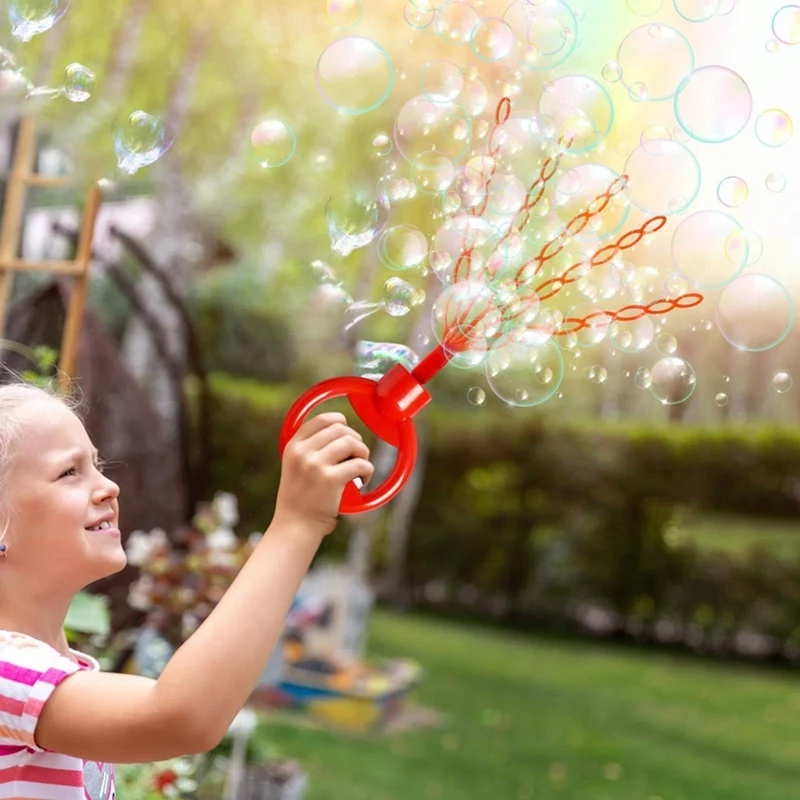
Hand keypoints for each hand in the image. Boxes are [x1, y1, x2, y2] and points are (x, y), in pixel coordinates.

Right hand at [274, 412, 373, 536]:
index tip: (347, 434)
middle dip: (355, 439)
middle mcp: (302, 452)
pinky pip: (360, 464)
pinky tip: (363, 480)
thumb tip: (343, 431)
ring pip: (351, 442)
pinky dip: (368, 470)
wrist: (295, 526)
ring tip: (361, 467)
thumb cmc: (300, 498)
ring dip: (363, 452)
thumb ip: (310, 448)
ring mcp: (315, 465)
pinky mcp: (330, 479)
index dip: (340, 422)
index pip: (321, 419)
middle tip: (356, 456)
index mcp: (293, 446)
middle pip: (340, 429)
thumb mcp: (295, 466)